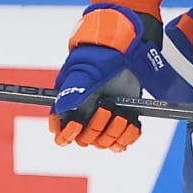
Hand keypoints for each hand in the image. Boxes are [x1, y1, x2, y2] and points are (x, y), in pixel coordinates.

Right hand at [49, 7, 160, 149]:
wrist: (128, 50)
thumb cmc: (102, 56)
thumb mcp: (87, 72)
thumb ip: (74, 90)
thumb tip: (61, 109)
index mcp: (70, 104)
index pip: (60, 130)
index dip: (66, 133)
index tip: (77, 125)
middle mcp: (86, 114)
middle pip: (84, 139)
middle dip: (96, 128)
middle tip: (106, 109)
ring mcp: (105, 118)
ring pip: (104, 142)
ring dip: (114, 132)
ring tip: (122, 115)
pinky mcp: (123, 119)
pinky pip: (122, 140)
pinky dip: (128, 136)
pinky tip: (132, 124)